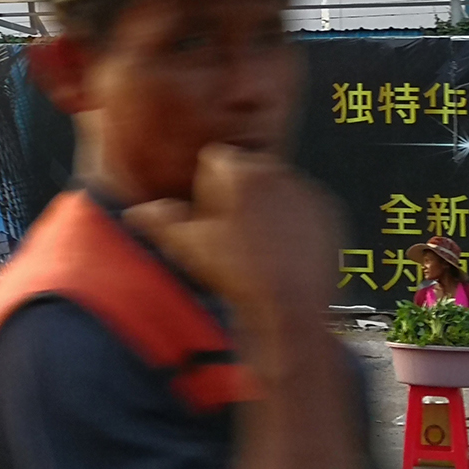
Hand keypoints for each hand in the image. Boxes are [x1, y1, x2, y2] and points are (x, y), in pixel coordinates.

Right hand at [122, 143, 338, 325]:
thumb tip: (139, 212)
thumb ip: (162, 222)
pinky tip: (281, 248)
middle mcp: (278, 173)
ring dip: (266, 205)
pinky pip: (302, 205)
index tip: (208, 211)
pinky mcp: (328, 212)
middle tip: (231, 232)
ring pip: (276, 186)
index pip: (216, 159)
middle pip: (248, 170)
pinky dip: (292, 219)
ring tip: (258, 245)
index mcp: (242, 173)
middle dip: (238, 194)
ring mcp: (307, 192)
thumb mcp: (191, 248)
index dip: (207, 187)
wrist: (290, 310)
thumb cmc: (241, 278)